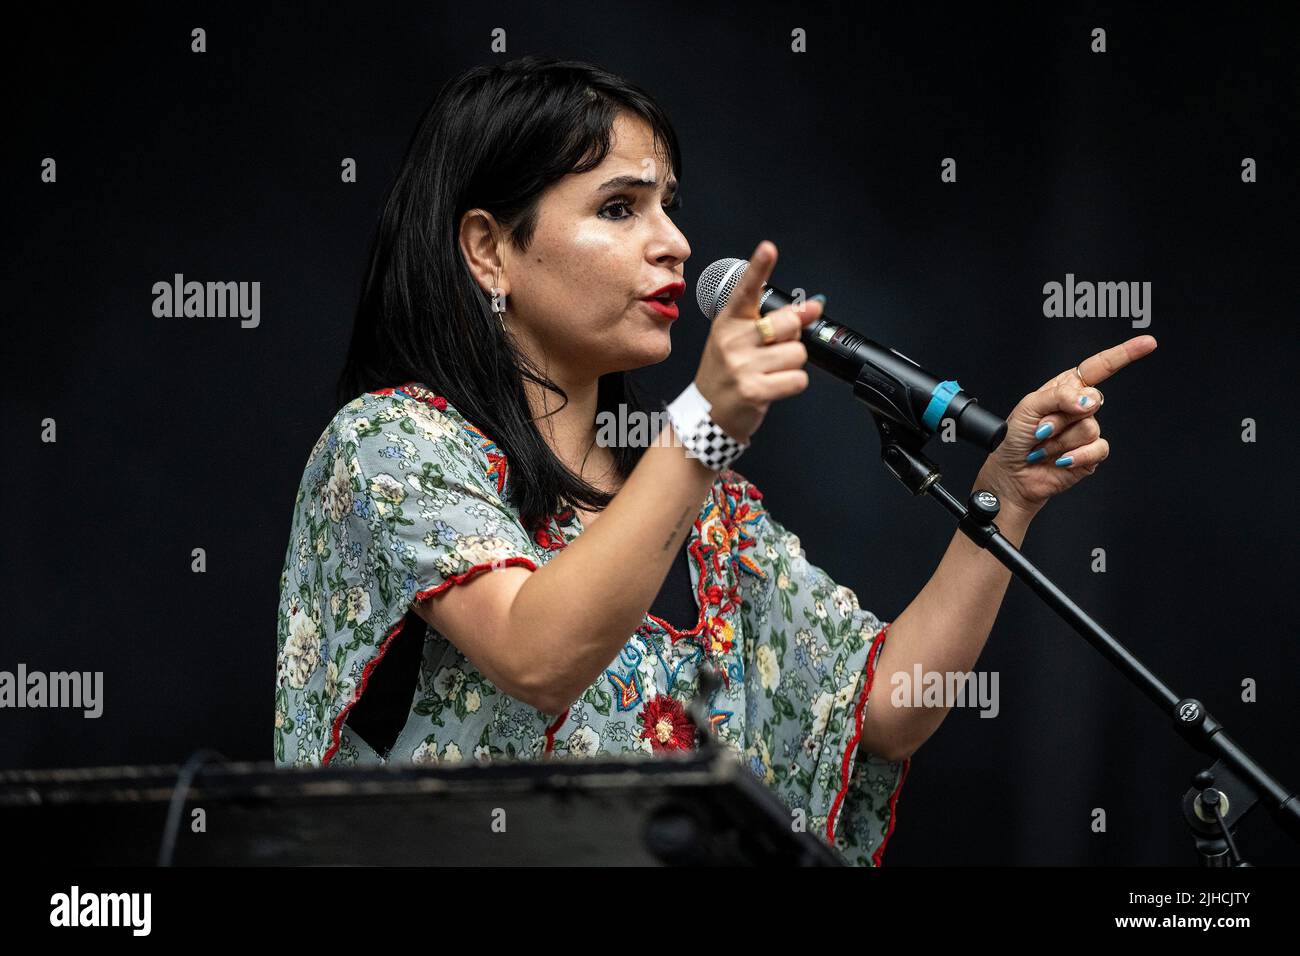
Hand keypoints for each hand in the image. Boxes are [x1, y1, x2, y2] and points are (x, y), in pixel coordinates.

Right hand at [693, 240, 822, 442]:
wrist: (709, 412)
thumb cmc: (728, 371)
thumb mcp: (742, 339)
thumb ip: (777, 320)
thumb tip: (814, 305)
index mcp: (729, 321)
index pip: (746, 289)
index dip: (759, 268)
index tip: (768, 249)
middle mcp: (732, 341)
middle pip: (787, 323)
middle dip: (792, 336)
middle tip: (773, 349)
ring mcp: (741, 366)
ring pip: (797, 353)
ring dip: (792, 365)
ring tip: (770, 371)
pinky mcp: (753, 390)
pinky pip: (798, 379)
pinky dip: (793, 384)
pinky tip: (773, 386)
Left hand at [975, 335, 1158, 515]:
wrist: (1012, 475)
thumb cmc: (1014, 439)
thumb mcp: (1028, 407)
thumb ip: (1059, 396)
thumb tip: (1088, 400)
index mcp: (1065, 389)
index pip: (1098, 367)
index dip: (1124, 354)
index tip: (1147, 344)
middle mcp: (1079, 408)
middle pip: (1092, 400)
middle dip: (1060, 416)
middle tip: (1040, 429)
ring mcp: (1086, 431)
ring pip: (1090, 427)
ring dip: (1060, 440)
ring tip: (1044, 446)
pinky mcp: (1091, 454)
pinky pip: (1097, 449)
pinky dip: (1076, 456)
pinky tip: (1060, 460)